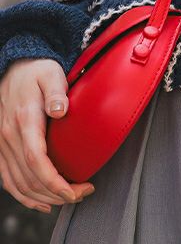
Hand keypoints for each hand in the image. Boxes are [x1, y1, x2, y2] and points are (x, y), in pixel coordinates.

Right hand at [0, 58, 95, 212]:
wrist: (15, 68)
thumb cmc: (37, 71)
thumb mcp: (50, 73)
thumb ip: (56, 91)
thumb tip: (60, 110)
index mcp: (24, 119)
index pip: (35, 159)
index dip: (53, 181)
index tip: (73, 190)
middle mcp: (9, 136)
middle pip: (29, 177)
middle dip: (56, 192)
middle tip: (82, 193)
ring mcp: (3, 145)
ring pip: (19, 183)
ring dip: (43, 197)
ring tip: (70, 198)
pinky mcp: (2, 149)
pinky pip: (8, 180)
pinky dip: (24, 196)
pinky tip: (42, 202)